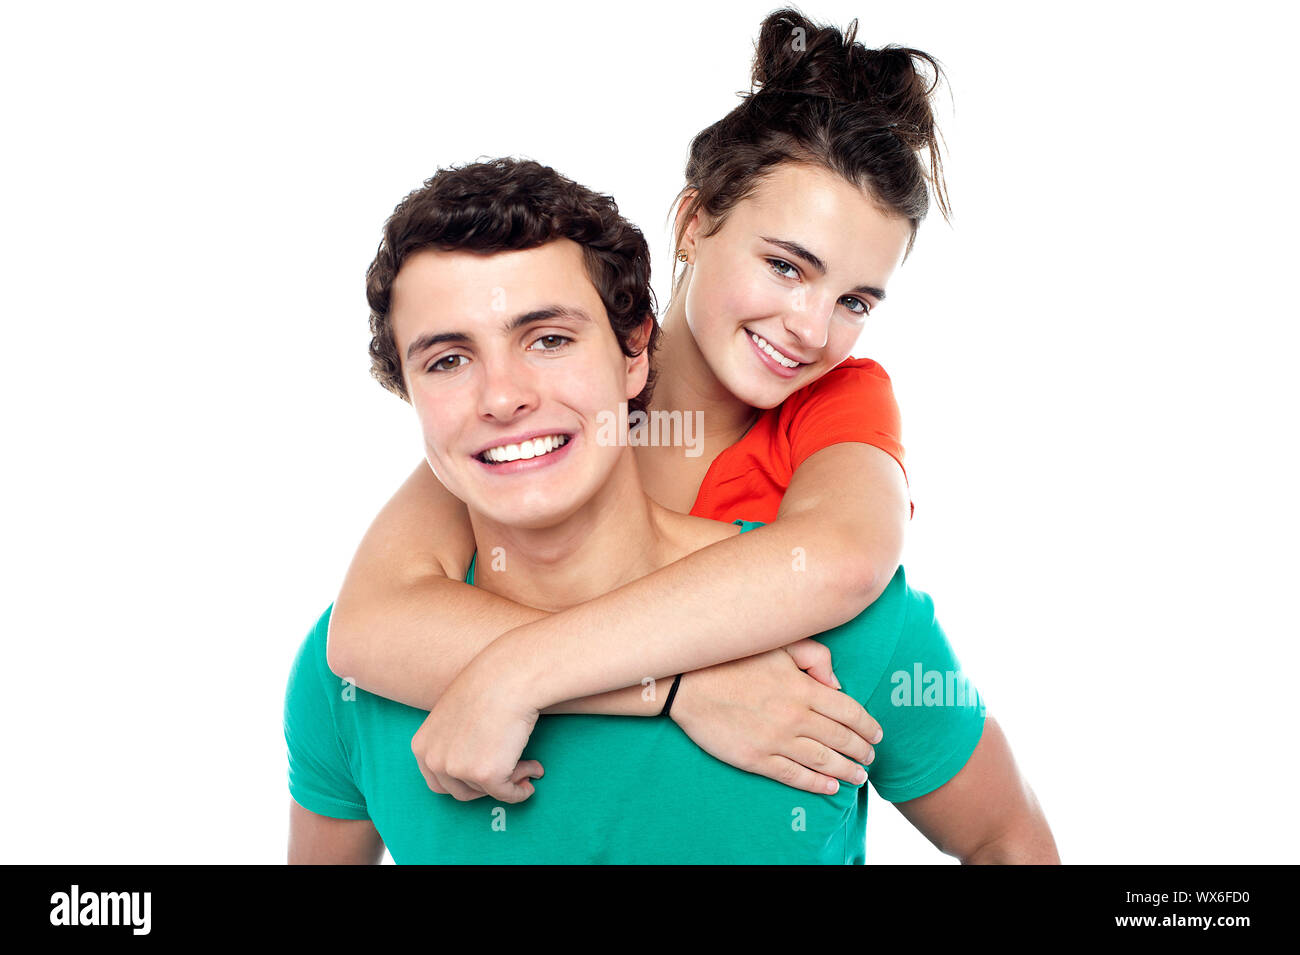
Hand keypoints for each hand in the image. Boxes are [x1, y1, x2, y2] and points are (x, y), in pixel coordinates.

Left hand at [410, 656, 544, 803]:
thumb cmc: (489, 686)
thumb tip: (475, 767)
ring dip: (507, 781)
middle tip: (506, 773)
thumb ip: (456, 742)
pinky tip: (534, 771)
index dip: (462, 781)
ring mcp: (459, 769)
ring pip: (485, 792)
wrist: (509, 677)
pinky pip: (507, 794)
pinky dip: (521, 790)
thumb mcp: (456, 714)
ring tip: (526, 761)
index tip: (481, 776)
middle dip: (484, 786)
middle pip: (459, 792)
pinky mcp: (486, 775)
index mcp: (422, 746)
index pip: (437, 780)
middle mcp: (435, 760)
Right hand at [669, 638, 882, 794]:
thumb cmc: (733, 658)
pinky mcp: (756, 759)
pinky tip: (830, 787)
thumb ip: (814, 656)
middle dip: (861, 751)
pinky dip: (816, 784)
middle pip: (841, 739)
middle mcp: (795, 717)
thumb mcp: (779, 644)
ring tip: (858, 777)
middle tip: (871, 758)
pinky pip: (794, 776)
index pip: (849, 711)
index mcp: (803, 688)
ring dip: (846, 771)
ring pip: (823, 761)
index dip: (868, 726)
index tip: (877, 734)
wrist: (687, 683)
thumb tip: (837, 683)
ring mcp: (776, 741)